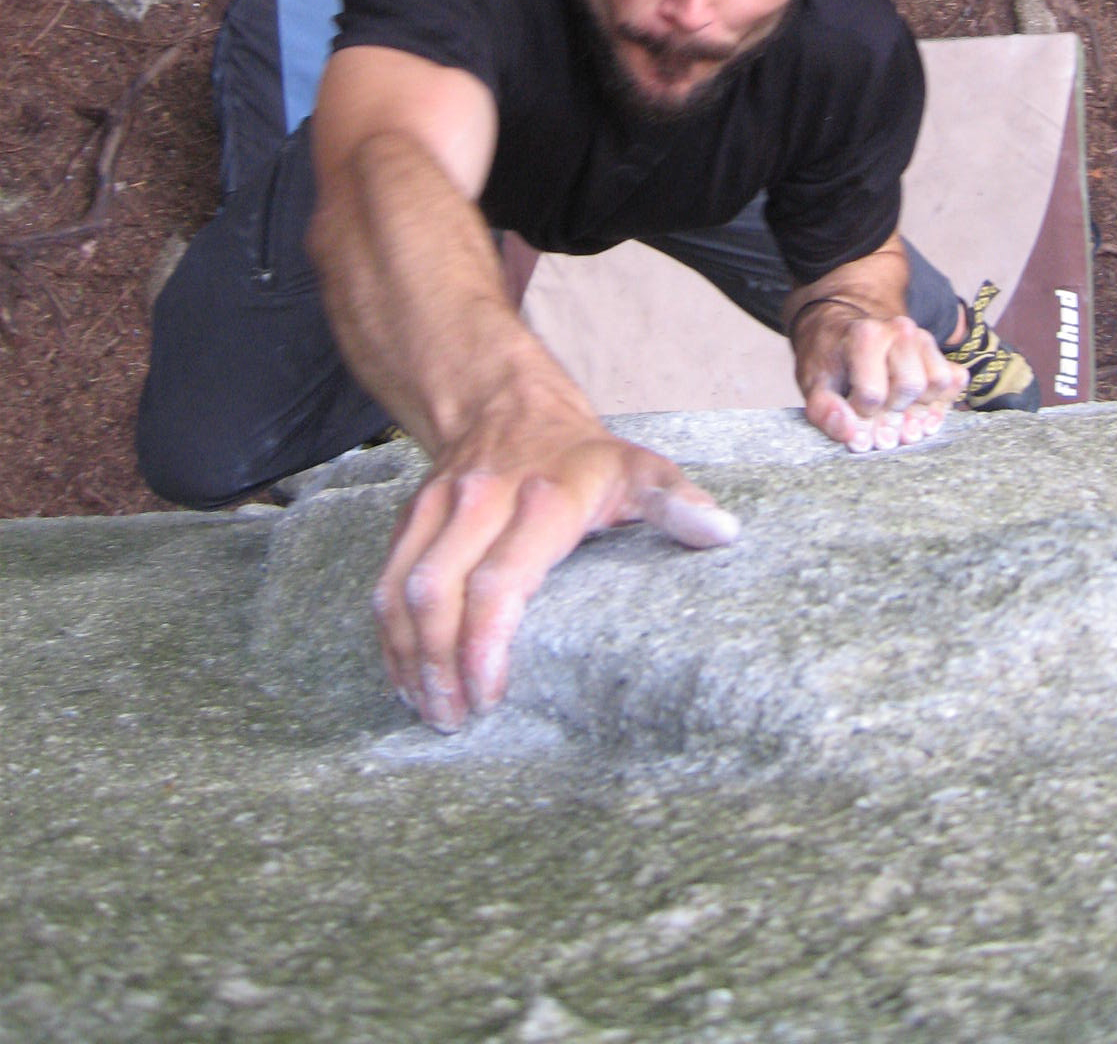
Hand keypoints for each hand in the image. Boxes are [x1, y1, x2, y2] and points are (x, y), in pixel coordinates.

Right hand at [373, 398, 738, 731]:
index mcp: (543, 499)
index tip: (491, 695)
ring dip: (408, 658)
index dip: (486, 645)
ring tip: (432, 710)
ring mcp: (438, 508)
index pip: (498, 581)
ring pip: (401, 589)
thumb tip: (723, 533)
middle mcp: (481, 501)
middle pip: (436, 592)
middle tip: (456, 721)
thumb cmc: (584, 456)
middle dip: (440, 667)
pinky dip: (390, 637)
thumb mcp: (639, 469)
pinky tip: (406, 677)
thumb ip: (677, 502)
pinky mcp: (411, 518)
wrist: (510, 403)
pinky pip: (384, 581)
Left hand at [798, 311, 967, 454]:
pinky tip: (919, 415)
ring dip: (920, 409)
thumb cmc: (830, 359)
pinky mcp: (939, 351)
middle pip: (910, 387)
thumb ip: (824, 410)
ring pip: (937, 382)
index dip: (862, 416)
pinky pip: (955, 380)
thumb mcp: (813, 383)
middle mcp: (900, 331)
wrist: (844, 331)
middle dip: (893, 416)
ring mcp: (923, 339)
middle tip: (879, 431)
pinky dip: (941, 402)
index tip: (852, 417)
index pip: (873, 393)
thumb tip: (851, 433)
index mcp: (866, 335)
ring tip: (897, 420)